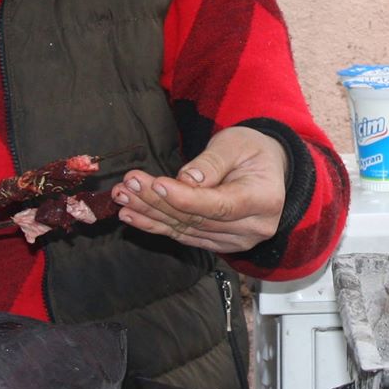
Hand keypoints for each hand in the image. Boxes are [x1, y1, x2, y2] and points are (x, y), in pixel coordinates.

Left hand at [113, 126, 288, 256]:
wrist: (266, 169)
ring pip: (185, 229)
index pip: (220, 205)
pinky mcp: (218, 244)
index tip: (157, 184)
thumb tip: (186, 181)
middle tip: (128, 185)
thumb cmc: (252, 151)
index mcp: (264, 201)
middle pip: (197, 218)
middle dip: (158, 201)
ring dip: (150, 214)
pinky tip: (132, 215)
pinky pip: (183, 236)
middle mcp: (253, 228)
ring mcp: (236, 240)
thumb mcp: (236, 145)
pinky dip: (156, 226)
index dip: (186, 198)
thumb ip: (212, 163)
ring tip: (123, 198)